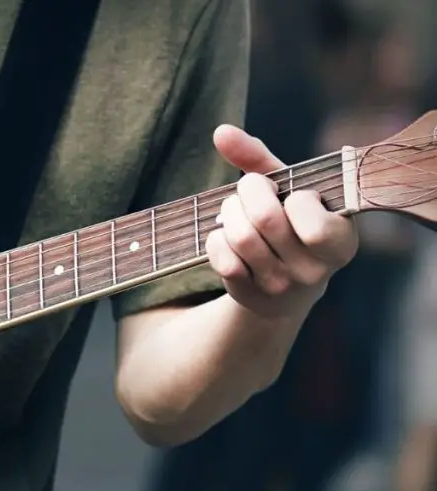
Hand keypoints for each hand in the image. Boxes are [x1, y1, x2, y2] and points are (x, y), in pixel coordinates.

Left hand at [205, 125, 358, 317]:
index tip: (295, 195)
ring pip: (240, 237)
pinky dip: (216, 237)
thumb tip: (220, 131)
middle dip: (249, 192)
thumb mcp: (290, 190)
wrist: (285, 288)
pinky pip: (222, 257)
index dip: (295, 198)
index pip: (311, 221)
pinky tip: (227, 235)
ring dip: (230, 212)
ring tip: (236, 209)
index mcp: (339, 242)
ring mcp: (280, 286)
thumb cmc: (292, 225)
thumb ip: (259, 159)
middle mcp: (313, 271)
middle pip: (266, 220)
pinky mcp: (249, 294)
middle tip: (250, 190)